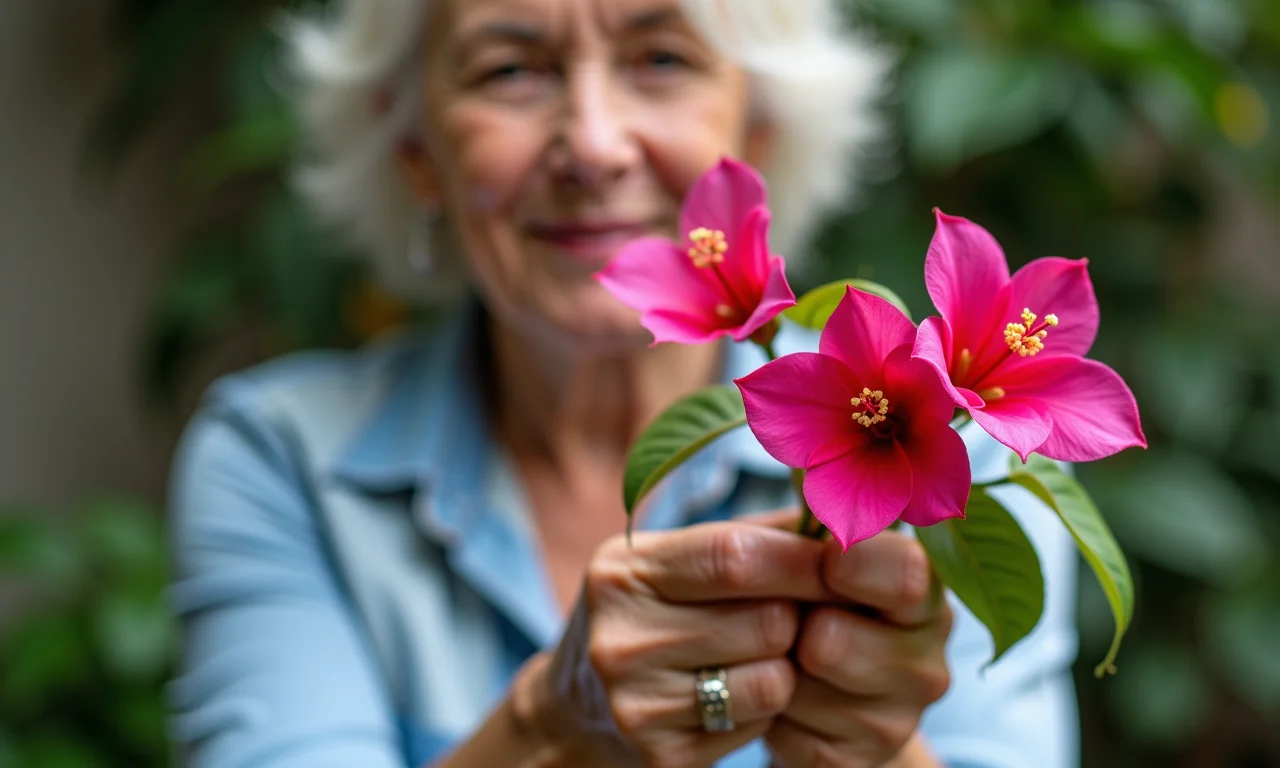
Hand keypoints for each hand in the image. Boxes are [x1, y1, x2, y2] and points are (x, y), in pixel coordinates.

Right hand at [521, 521, 834, 767]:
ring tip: (760, 654)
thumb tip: (835, 500)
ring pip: (771, 680)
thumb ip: (760, 530)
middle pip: (766, 621)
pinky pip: (758, 726)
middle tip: (799, 611)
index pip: (734, 556)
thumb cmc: (662, 610)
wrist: (584, 702)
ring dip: (786, 666)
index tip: (844, 560)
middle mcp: (619, 637)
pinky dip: (764, 709)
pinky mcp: (660, 756)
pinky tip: (735, 693)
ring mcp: (634, 703)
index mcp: (623, 571)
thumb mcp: (684, 559)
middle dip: (800, 615)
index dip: (802, 559)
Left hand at [765, 531, 951, 767]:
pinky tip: (782, 701)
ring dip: (772, 669)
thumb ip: (818, 512)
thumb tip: (810, 468)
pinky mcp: (863, 761)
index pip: (907, 572)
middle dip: (788, 624)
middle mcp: (928, 659)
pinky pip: (792, 739)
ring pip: (800, 689)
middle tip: (788, 615)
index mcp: (924, 590)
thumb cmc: (805, 593)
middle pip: (834, 641)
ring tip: (782, 655)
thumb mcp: (811, 544)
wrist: (804, 681)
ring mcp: (900, 718)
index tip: (821, 557)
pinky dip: (770, 717)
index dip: (852, 563)